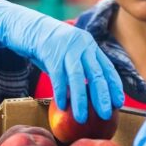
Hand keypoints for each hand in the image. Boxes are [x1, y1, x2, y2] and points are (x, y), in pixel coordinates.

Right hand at [0, 0, 123, 122]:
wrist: (27, 27)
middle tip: (105, 115)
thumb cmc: (49, 47)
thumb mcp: (70, 54)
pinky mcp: (50, 52)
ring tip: (82, 118)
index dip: (114, 86)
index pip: (107, 68)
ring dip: (81, 100)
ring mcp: (66, 47)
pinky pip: (58, 76)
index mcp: (90, 45)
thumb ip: (80, 68)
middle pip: (96, 74)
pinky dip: (61, 93)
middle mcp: (82, 45)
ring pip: (78, 78)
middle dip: (102, 96)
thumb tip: (91, 95)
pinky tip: (62, 106)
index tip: (119, 103)